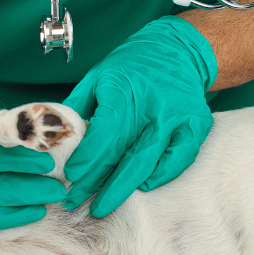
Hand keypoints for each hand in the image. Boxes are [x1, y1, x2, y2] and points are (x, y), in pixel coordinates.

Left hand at [62, 16, 216, 216]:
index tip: (71, 176)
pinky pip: (179, 159)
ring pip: (149, 162)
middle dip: (98, 183)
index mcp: (125, 89)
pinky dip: (161, 175)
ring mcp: (178, 117)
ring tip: (103, 205)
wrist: (178, 50)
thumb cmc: (132, 66)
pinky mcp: (196, 125)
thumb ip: (79, 106)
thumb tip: (57, 138)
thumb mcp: (98, 75)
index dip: (87, 158)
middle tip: (78, 203)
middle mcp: (154, 105)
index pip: (105, 134)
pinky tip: (142, 185)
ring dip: (124, 187)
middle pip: (124, 154)